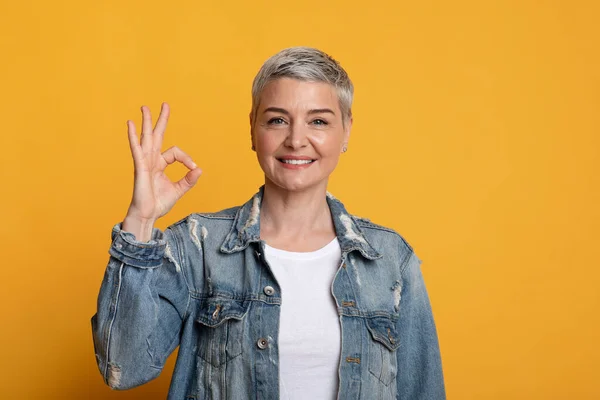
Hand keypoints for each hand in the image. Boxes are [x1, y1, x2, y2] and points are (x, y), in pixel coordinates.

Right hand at [124, 102, 201, 222]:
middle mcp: (151, 160)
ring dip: (146, 122)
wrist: (147, 215)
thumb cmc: (158, 203)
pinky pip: (136, 149)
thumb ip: (189, 180)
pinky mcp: (139, 168)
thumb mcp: (179, 190)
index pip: (175, 152)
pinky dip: (133, 136)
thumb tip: (199, 169)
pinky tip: (130, 124)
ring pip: (146, 138)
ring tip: (145, 107)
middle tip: (165, 104)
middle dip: (161, 120)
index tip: (193, 168)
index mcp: (159, 164)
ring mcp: (144, 163)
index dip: (186, 158)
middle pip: (157, 135)